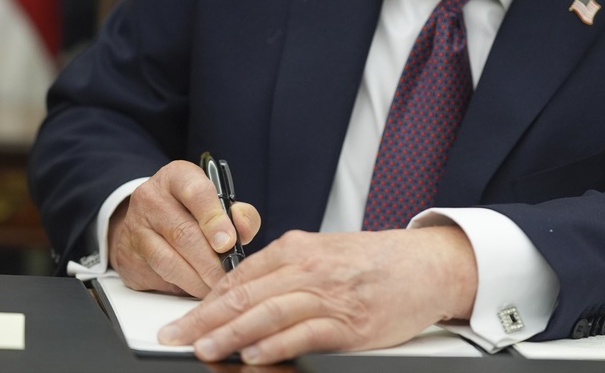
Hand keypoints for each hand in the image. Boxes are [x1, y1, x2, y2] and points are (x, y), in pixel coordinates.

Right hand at [108, 160, 260, 297]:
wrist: (148, 219)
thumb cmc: (192, 210)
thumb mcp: (218, 201)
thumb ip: (240, 214)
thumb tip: (244, 230)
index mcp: (177, 177)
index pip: (196, 193)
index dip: (214, 220)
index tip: (228, 243)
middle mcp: (151, 198)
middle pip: (182, 233)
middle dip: (210, 261)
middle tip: (228, 276)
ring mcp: (136, 228)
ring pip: (167, 260)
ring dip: (196, 280)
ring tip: (216, 287)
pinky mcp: (128, 256)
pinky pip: (157, 276)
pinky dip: (180, 286)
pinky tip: (196, 288)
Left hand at [158, 226, 477, 363]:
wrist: (428, 265)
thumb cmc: (378, 263)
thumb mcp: (327, 253)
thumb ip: (289, 271)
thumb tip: (245, 296)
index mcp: (300, 248)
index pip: (241, 275)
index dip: (207, 300)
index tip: (184, 319)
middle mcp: (311, 268)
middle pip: (246, 294)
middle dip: (205, 318)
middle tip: (176, 336)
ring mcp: (331, 296)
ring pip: (269, 313)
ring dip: (232, 333)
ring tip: (204, 349)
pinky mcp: (350, 324)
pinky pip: (305, 334)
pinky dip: (277, 345)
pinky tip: (255, 355)